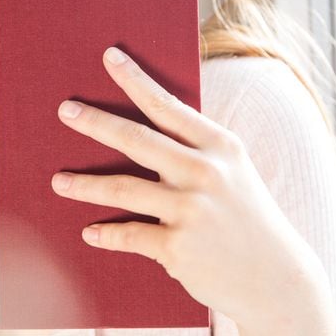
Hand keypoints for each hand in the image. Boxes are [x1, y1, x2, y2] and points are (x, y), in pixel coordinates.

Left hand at [50, 47, 334, 335]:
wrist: (277, 279)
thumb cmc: (247, 218)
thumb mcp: (232, 172)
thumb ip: (195, 150)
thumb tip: (144, 130)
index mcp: (219, 146)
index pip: (167, 105)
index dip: (135, 79)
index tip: (108, 56)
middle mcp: (204, 172)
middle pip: (136, 139)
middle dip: (95, 122)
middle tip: (65, 110)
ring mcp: (190, 210)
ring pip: (122, 189)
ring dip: (84, 185)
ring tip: (58, 181)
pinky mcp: (177, 247)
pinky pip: (129, 234)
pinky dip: (106, 234)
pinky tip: (90, 232)